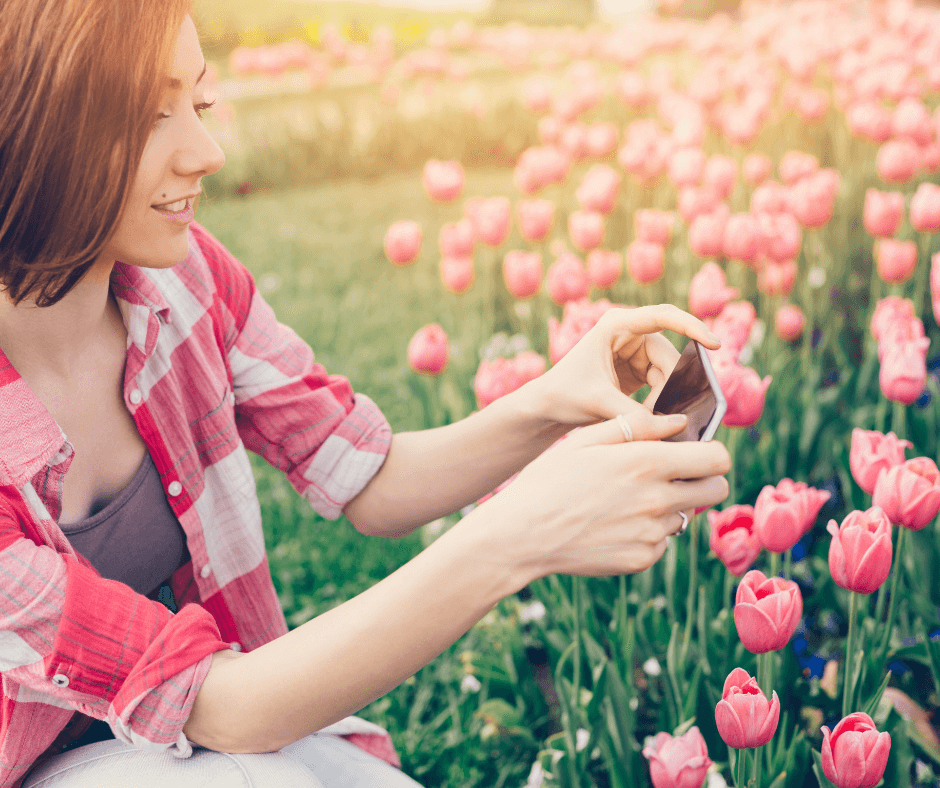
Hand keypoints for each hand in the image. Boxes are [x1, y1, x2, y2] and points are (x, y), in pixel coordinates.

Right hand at [475, 408, 730, 579]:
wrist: (522, 534)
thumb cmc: (549, 478)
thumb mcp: (586, 439)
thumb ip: (638, 426)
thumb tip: (680, 422)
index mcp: (646, 463)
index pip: (717, 459)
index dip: (711, 452)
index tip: (695, 452)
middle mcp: (657, 500)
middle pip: (717, 489)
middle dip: (703, 479)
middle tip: (674, 475)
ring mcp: (651, 535)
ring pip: (686, 516)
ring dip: (670, 506)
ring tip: (628, 500)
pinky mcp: (641, 560)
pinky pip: (661, 541)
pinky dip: (647, 532)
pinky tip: (614, 523)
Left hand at [528, 303, 721, 426]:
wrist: (545, 407)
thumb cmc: (564, 395)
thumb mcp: (599, 403)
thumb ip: (636, 415)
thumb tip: (674, 426)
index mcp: (616, 325)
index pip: (663, 316)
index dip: (692, 327)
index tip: (714, 344)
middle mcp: (629, 332)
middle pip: (669, 354)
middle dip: (676, 383)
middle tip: (677, 411)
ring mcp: (634, 351)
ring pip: (669, 372)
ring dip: (668, 396)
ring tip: (658, 419)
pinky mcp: (637, 370)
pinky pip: (663, 383)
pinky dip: (663, 400)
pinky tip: (657, 418)